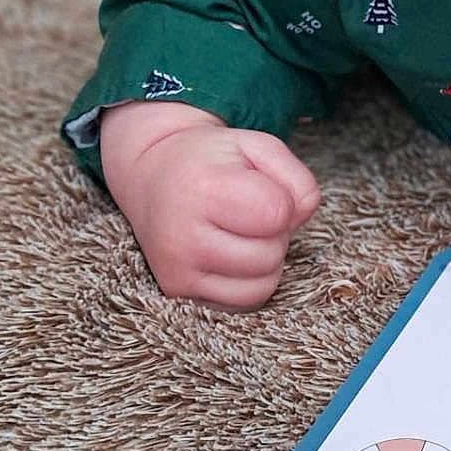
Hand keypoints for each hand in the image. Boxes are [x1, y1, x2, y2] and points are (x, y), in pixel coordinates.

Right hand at [100, 103, 320, 307]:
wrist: (152, 180)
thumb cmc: (210, 163)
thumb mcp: (256, 147)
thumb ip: (296, 179)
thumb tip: (298, 221)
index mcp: (201, 189)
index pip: (275, 213)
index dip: (281, 200)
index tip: (257, 188)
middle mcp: (182, 236)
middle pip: (271, 253)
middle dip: (273, 233)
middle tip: (246, 213)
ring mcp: (177, 271)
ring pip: (262, 286)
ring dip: (265, 261)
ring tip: (240, 233)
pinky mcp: (179, 293)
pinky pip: (243, 303)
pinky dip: (249, 282)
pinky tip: (232, 256)